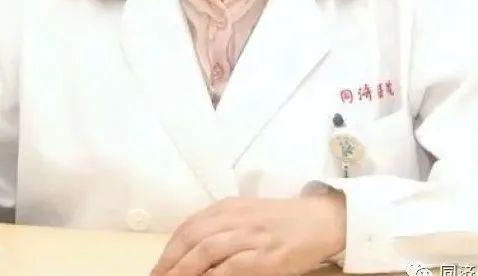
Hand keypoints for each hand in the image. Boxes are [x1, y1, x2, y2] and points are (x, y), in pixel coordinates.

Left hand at [150, 192, 346, 275]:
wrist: (320, 220)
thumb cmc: (281, 221)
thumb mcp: (247, 215)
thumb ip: (222, 226)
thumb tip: (191, 251)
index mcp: (230, 207)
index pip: (190, 226)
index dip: (169, 249)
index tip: (157, 269)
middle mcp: (237, 218)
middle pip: (193, 238)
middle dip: (170, 262)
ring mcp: (252, 237)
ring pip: (207, 251)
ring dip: (184, 270)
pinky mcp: (267, 257)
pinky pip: (232, 267)